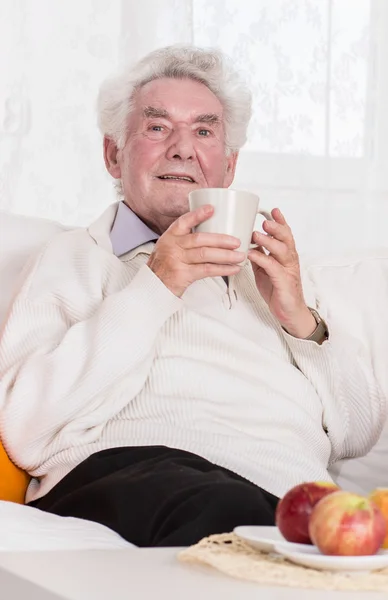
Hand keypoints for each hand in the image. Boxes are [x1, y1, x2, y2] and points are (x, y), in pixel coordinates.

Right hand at [147, 205, 243, 296]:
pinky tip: (232, 269)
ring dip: (226, 255)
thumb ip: (185, 240)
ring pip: (205, 254)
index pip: (183, 221)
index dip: (197, 215)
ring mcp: (177, 261)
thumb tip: (211, 233)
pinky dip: (222, 270)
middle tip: (237, 241)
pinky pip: (207, 270)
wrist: (152, 287)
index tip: (211, 209)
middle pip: (200, 239)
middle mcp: (172, 247)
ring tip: (240, 256)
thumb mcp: (168, 248)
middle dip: (221, 240)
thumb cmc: (163, 267)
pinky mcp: (183, 275)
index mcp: (170, 237)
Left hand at [248, 208, 315, 338]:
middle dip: (277, 228)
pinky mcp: (284, 282)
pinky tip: (252, 254)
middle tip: (266, 221)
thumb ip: (260, 257)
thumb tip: (249, 244)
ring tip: (257, 234)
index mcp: (286, 256)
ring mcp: (288, 270)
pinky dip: (262, 259)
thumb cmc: (278, 291)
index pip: (285, 235)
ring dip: (269, 241)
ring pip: (282, 251)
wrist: (289, 313)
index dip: (280, 222)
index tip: (273, 210)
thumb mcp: (265, 270)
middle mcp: (290, 261)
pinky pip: (273, 267)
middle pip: (287, 239)